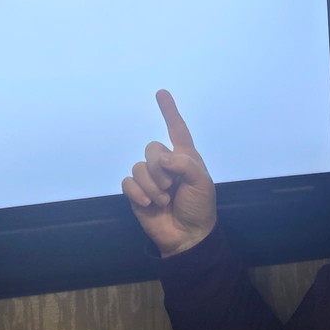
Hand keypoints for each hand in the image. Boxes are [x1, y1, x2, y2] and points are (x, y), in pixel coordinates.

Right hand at [122, 90, 216, 256]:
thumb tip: (162, 158)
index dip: (169, 111)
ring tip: (163, 200)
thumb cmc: (199, 207)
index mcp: (185, 157)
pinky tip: (148, 203)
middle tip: (171, 187)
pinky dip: (137, 192)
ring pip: (139, 166)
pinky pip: (128, 182)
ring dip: (151, 185)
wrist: (187, 236)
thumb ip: (184, 165)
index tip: (161, 93)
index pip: (177, 129)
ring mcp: (150, 178)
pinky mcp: (137, 193)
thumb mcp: (201, 183)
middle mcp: (166, 164)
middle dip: (160, 169)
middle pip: (152, 148)